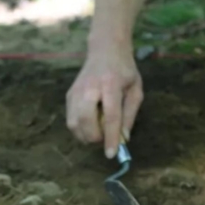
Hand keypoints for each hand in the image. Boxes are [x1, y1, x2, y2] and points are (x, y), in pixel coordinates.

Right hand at [66, 44, 142, 158]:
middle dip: (95, 137)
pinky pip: (70, 120)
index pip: (111, 116)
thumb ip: (130, 115)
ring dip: (86, 135)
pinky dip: (79, 129)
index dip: (111, 137)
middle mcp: (90, 87)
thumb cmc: (124, 71)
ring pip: (74, 123)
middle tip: (105, 138)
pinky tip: (90, 125)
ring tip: (98, 131)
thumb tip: (123, 138)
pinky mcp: (69, 95)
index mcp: (111, 84)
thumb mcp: (136, 90)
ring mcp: (76, 91)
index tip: (111, 154)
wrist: (105, 50)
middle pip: (86, 121)